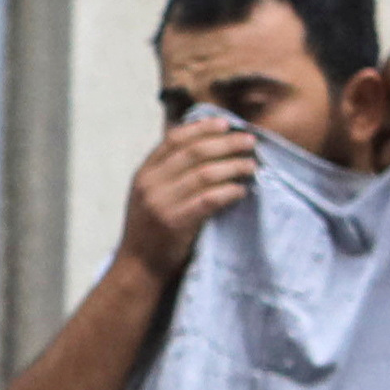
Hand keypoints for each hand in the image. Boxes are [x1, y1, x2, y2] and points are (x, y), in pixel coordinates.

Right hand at [115, 109, 257, 286]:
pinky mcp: (175, 223)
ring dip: (233, 166)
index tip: (226, 123)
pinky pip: (209, 200)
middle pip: (194, 152)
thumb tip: (203, 144)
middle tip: (249, 142)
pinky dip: (229, 192)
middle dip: (226, 143)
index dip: (203, 128)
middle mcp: (150, 184)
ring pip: (205, 174)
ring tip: (251, 166)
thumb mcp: (149, 194)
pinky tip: (242, 190)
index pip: (175, 139)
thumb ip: (167, 172)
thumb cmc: (150, 229)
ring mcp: (161, 204)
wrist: (138, 267)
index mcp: (144, 173)